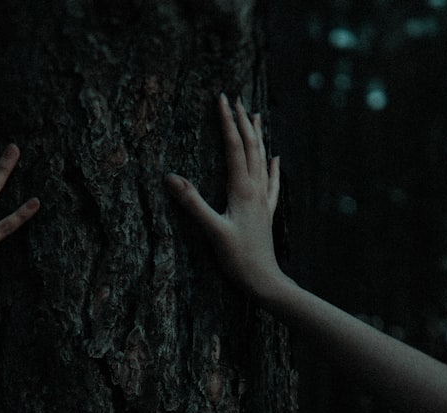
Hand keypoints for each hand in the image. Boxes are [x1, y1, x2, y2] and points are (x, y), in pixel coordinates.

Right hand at [166, 94, 283, 300]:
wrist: (264, 280)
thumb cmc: (238, 259)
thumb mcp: (212, 231)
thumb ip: (192, 203)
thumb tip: (171, 178)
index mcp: (242, 190)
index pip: (234, 147)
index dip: (226, 122)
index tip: (220, 99)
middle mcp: (255, 190)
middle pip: (250, 147)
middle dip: (242, 121)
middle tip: (235, 99)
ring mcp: (263, 200)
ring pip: (262, 159)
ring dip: (258, 136)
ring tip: (256, 115)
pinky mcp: (266, 212)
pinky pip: (272, 182)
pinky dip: (272, 166)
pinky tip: (275, 158)